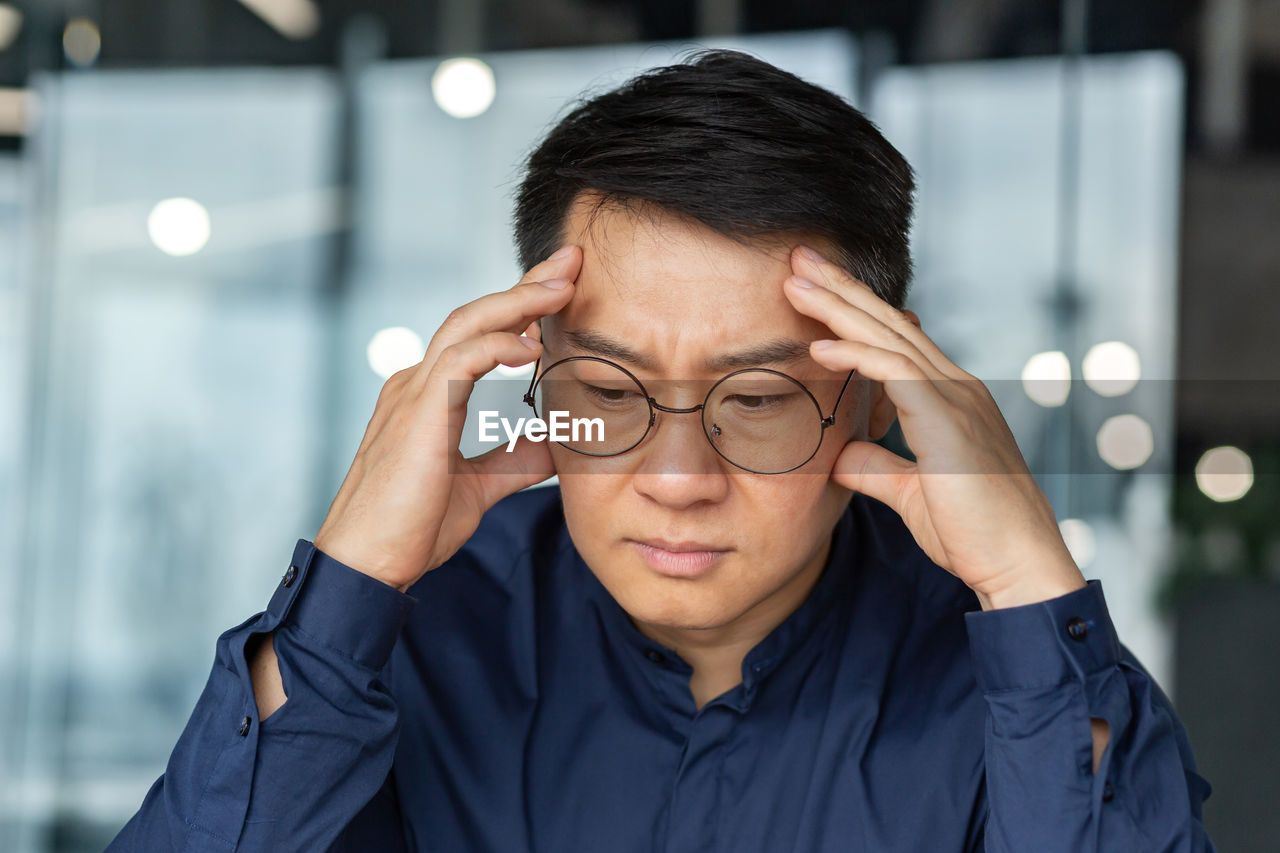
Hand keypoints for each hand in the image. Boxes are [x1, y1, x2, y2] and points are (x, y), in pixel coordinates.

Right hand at [313, 246, 581, 591]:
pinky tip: (531, 344)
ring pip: (468, 324)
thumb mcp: (481, 485)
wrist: (367, 564)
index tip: (563, 287)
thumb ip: (515, 458)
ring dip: (518, 300)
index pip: (480, 334)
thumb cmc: (412, 526)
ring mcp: (412, 393)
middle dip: (527, 284)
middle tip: (572, 258)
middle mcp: (417, 382)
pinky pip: (460, 362)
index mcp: (429, 395)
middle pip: (476, 314)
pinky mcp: (417, 413)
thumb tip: (558, 443)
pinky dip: (497, 346)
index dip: (522, 307)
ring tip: (562, 284)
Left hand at [784, 246, 1084, 609]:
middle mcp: (956, 387)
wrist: (1019, 564)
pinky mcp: (951, 422)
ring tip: (796, 281)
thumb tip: (839, 454)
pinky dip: (857, 356)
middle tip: (797, 256)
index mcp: (949, 397)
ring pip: (890, 336)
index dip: (851, 310)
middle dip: (840, 288)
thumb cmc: (972, 532)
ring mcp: (957, 399)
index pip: (893, 339)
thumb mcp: (910, 491)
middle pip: (888, 323)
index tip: (810, 287)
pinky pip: (899, 373)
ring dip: (839, 307)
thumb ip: (876, 466)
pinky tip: (819, 347)